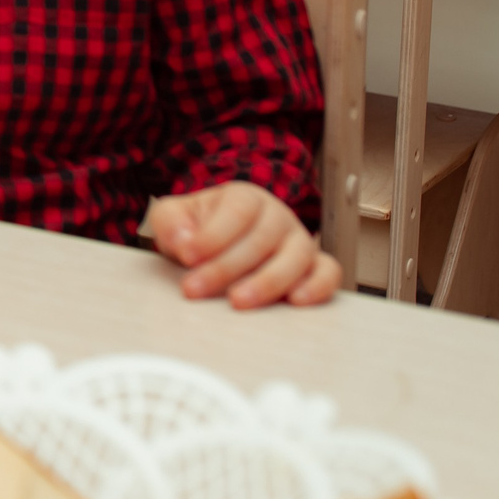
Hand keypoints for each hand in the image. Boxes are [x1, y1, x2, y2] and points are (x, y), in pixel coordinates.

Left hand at [144, 182, 340, 308]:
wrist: (218, 245)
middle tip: (196, 288)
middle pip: (261, 239)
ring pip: (296, 257)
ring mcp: (300, 240)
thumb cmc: (197, 230)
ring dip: (268, 282)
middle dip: (225, 267)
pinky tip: (296, 301)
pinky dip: (318, 286)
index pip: (237, 212)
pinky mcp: (315, 265)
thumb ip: (170, 222)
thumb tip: (185, 241)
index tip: (186, 256)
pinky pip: (328, 273)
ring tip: (238, 301)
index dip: (212, 235)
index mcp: (245, 197)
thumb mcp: (173, 218)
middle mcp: (277, 216)